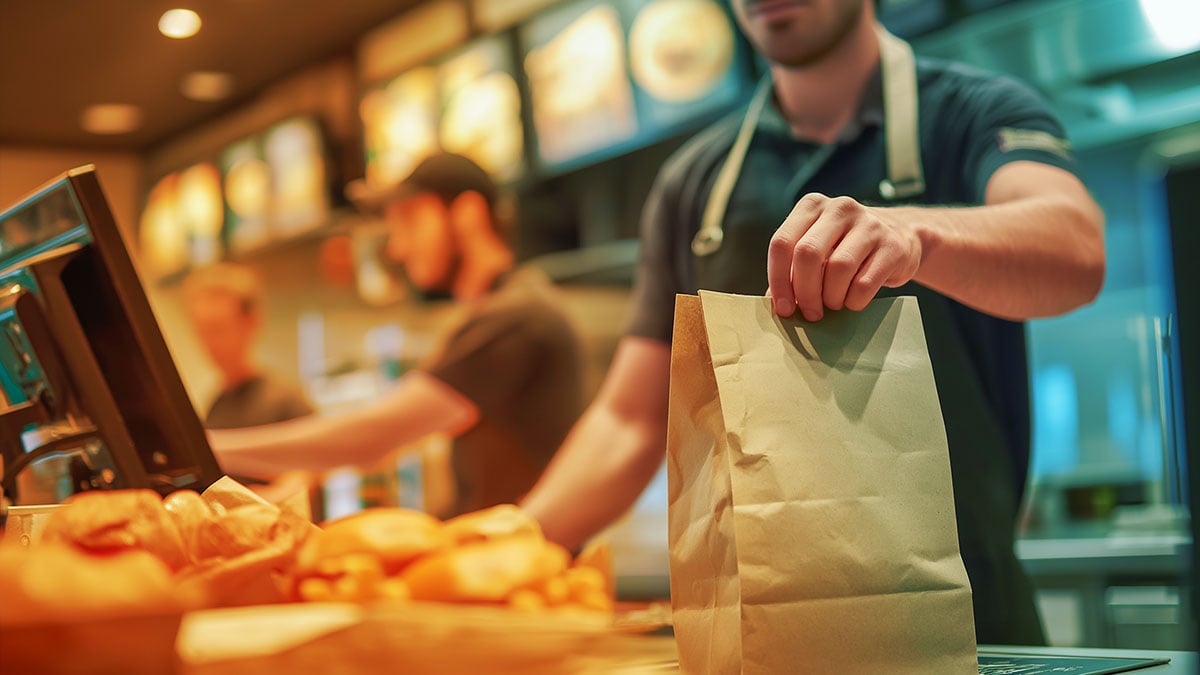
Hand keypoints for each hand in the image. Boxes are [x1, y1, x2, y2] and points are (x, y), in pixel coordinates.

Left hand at [766, 194, 921, 320]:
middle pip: (808, 254)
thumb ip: (793, 270)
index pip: (782, 243)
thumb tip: (774, 304)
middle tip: (810, 313)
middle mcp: (840, 208)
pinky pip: (864, 283)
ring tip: (834, 303)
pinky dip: (854, 301)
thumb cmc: (846, 249)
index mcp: (811, 206)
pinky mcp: (893, 245)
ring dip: (831, 297)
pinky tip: (853, 300)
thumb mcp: (818, 249)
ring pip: (837, 269)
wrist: (901, 237)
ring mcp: (869, 224)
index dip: (778, 280)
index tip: (783, 308)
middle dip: (805, 292)